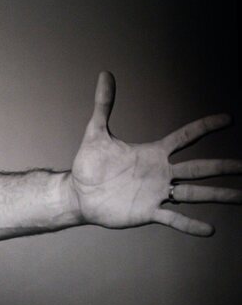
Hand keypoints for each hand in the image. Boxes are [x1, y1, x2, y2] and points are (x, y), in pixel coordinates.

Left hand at [70, 72, 239, 235]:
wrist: (77, 194)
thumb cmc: (88, 165)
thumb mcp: (96, 132)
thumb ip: (103, 105)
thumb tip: (104, 74)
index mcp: (153, 153)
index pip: (185, 137)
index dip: (205, 127)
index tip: (229, 119)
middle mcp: (161, 173)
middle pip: (199, 168)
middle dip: (224, 166)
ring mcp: (156, 193)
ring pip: (194, 193)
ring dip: (218, 195)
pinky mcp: (147, 212)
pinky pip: (173, 218)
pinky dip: (190, 224)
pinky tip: (210, 229)